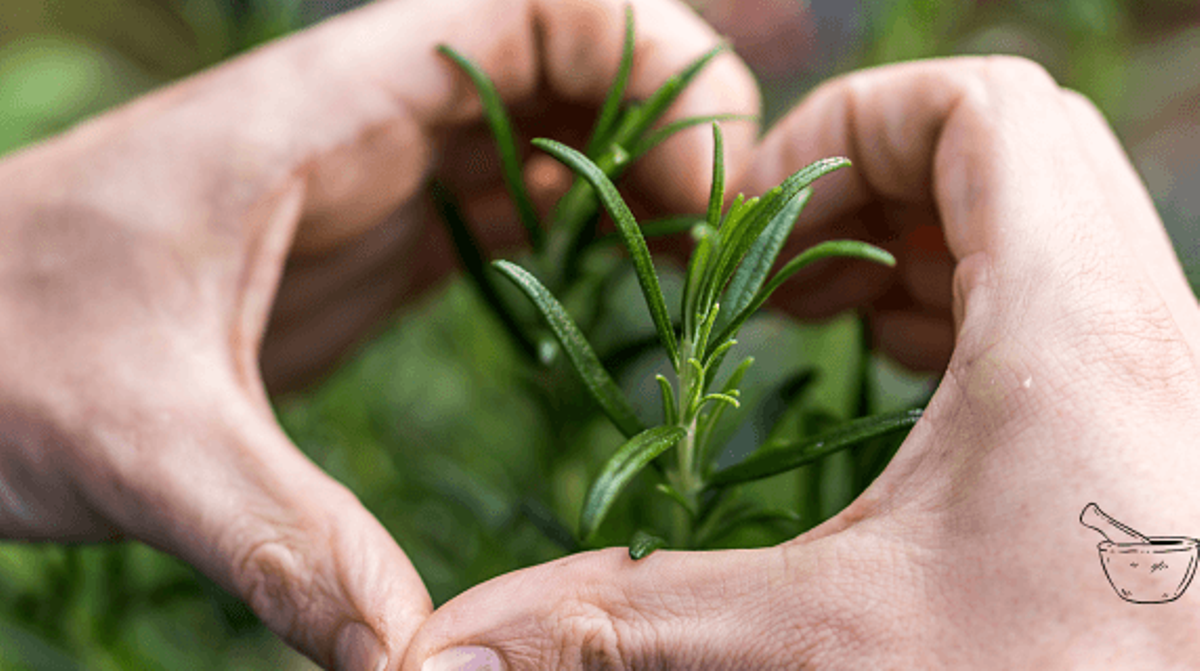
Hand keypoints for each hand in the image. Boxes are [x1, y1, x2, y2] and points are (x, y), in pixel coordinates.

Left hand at [0, 0, 755, 667]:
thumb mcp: (140, 440)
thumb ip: (284, 539)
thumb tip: (414, 661)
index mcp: (321, 113)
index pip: (525, 7)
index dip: (643, 52)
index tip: (704, 169)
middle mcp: (360, 130)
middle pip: (563, 61)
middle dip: (666, 125)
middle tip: (723, 243)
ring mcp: (367, 187)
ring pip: (543, 133)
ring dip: (633, 179)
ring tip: (703, 272)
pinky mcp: (363, 249)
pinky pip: (504, 207)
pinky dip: (582, 231)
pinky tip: (621, 298)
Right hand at [401, 57, 1199, 668]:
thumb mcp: (831, 646)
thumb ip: (633, 623)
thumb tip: (457, 648)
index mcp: (1077, 326)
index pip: (978, 106)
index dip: (845, 131)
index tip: (757, 240)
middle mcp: (1152, 329)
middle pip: (1012, 148)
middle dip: (871, 190)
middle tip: (782, 284)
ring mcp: (1174, 379)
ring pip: (1050, 224)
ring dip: (922, 251)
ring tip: (828, 326)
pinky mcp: (1167, 436)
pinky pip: (1074, 305)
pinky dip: (976, 311)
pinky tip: (911, 395)